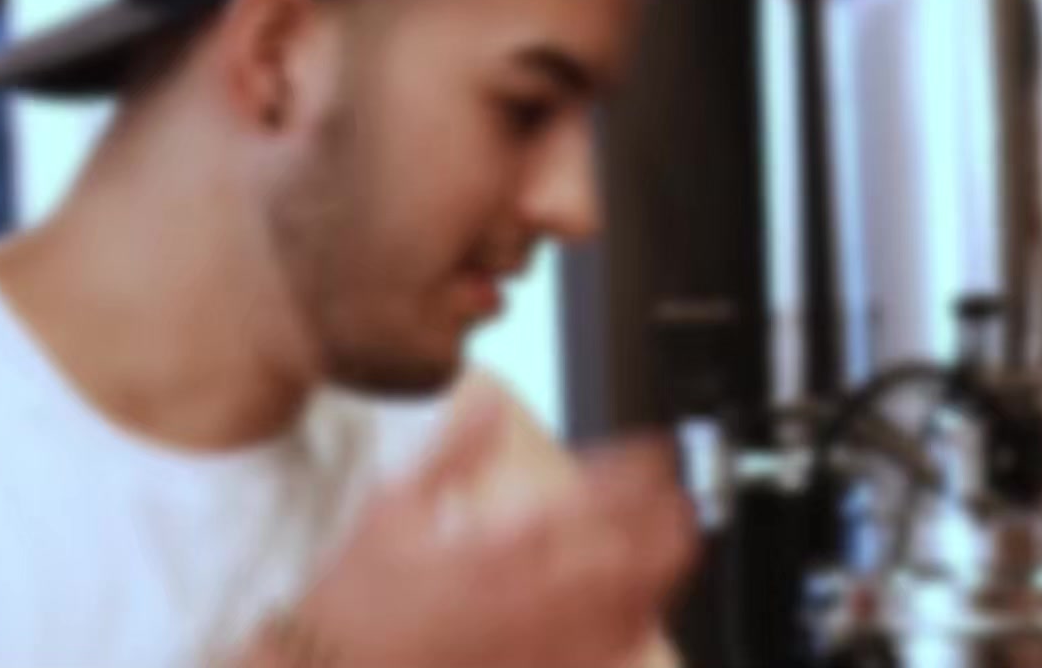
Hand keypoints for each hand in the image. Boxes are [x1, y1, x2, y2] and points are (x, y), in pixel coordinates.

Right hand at [262, 383, 698, 667]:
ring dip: (659, 577)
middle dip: (664, 525)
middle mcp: (523, 598)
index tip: (659, 451)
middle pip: (621, 557)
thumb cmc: (352, 601)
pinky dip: (628, 639)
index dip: (633, 471)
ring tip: (684, 550)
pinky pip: (595, 662)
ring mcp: (531, 647)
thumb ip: (452, 449)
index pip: (585, 498)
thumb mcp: (392, 506)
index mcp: (495, 546)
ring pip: (619, 612)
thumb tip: (489, 399)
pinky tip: (643, 626)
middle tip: (688, 501)